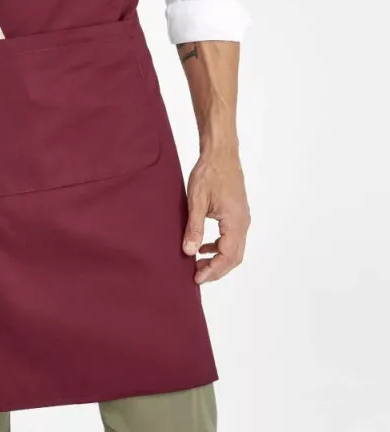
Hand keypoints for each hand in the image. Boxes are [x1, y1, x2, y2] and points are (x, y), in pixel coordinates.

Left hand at [182, 149, 249, 283]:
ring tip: (198, 264)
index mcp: (235, 222)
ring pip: (234, 249)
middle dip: (216, 270)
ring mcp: (242, 218)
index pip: (227, 257)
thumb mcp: (197, 200)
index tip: (196, 278)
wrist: (221, 152)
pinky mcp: (237, 213)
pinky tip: (204, 246)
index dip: (212, 271)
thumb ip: (194, 227)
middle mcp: (243, 223)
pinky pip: (232, 238)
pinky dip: (219, 247)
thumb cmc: (209, 172)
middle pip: (234, 257)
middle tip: (197, 276)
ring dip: (218, 259)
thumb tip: (189, 252)